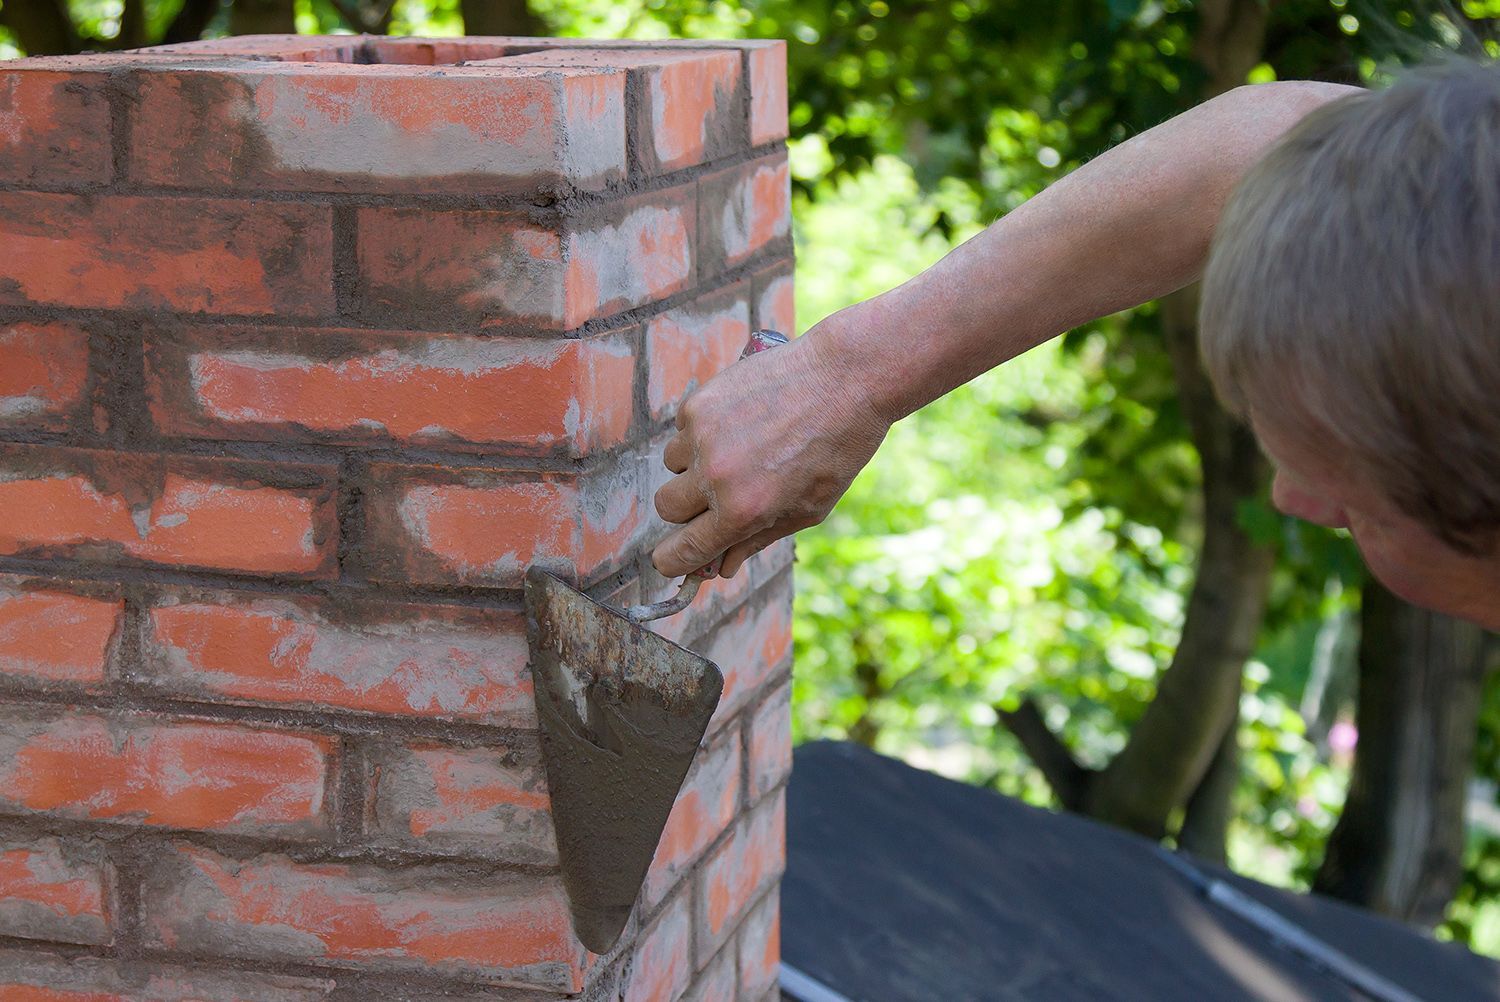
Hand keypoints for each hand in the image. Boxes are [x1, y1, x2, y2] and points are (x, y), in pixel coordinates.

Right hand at [651, 309, 890, 578]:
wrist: (846, 378)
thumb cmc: (837, 449)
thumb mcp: (808, 509)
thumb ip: (758, 539)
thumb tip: (721, 568)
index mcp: (743, 512)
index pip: (680, 551)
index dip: (672, 560)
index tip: (672, 558)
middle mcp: (716, 476)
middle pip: (666, 508)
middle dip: (686, 509)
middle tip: (716, 496)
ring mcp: (703, 435)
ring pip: (672, 465)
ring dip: (695, 464)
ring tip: (741, 447)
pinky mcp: (700, 401)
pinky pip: (683, 429)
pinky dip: (703, 430)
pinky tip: (743, 419)